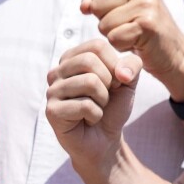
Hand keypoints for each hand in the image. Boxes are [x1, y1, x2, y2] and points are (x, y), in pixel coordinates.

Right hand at [46, 39, 141, 171]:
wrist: (105, 137)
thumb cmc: (113, 105)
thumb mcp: (128, 81)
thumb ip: (132, 65)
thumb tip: (121, 72)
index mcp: (73, 58)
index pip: (97, 46)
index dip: (115, 64)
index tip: (115, 81)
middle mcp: (58, 71)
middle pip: (89, 61)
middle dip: (108, 82)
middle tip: (105, 96)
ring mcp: (52, 91)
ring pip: (89, 82)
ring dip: (102, 100)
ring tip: (96, 107)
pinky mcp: (51, 111)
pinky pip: (84, 105)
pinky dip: (96, 114)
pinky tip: (88, 119)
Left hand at [83, 0, 183, 98]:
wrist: (172, 50)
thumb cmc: (142, 25)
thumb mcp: (119, 3)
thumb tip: (84, 6)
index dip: (103, 2)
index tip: (125, 8)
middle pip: (97, 4)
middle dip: (107, 19)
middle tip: (131, 22)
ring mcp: (148, 4)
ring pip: (103, 24)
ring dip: (115, 34)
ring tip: (135, 32)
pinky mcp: (147, 25)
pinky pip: (113, 38)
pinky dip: (122, 46)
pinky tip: (138, 42)